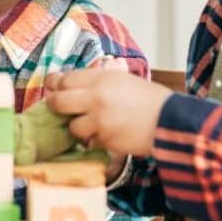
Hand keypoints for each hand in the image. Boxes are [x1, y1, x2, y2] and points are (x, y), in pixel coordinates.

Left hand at [45, 68, 171, 155]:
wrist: (169, 120)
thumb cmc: (150, 99)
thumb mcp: (123, 80)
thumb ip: (98, 82)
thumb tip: (74, 85)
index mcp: (101, 79)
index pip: (66, 79)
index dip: (55, 83)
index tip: (52, 86)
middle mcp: (96, 98)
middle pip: (59, 102)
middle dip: (55, 105)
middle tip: (55, 107)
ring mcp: (99, 122)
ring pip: (73, 127)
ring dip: (78, 127)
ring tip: (91, 124)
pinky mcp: (105, 141)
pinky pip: (91, 141)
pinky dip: (96, 139)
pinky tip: (109, 133)